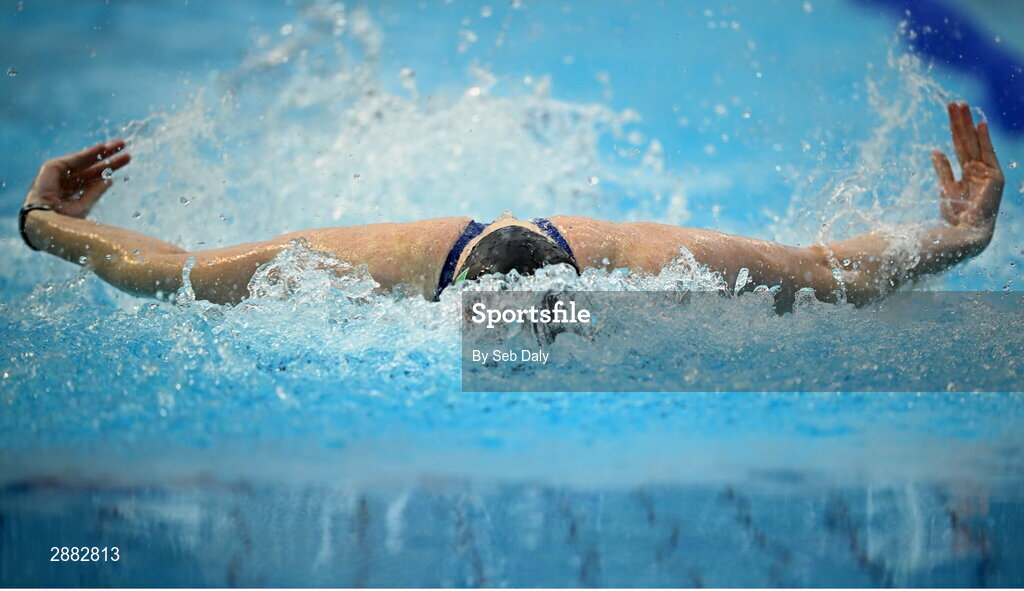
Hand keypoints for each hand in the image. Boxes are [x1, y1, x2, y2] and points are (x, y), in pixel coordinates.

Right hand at [23, 140, 130, 218]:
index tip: (124, 165)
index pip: (94, 181)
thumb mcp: (84, 205)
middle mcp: (66, 185)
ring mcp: (58, 176)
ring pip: (85, 161)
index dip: (109, 172)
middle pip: (92, 170)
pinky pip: (75, 158)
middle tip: (128, 155)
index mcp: (72, 196)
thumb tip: (110, 179)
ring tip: (122, 144)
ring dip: (103, 152)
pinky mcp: (52, 167)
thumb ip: (96, 191)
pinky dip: (89, 153)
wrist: (45, 221)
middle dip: (109, 161)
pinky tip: (104, 147)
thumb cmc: (63, 221)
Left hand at [930, 102, 1003, 234]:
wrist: (965, 233)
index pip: (960, 145)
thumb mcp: (946, 188)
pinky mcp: (994, 177)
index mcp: (967, 172)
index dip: (955, 128)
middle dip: (961, 121)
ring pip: (974, 143)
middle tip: (954, 102)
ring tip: (961, 106)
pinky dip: (984, 140)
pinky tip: (980, 124)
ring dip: (967, 124)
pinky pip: (987, 154)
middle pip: (967, 140)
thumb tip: (936, 151)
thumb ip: (944, 170)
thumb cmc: (956, 216)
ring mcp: (987, 172)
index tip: (950, 111)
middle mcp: (979, 170)